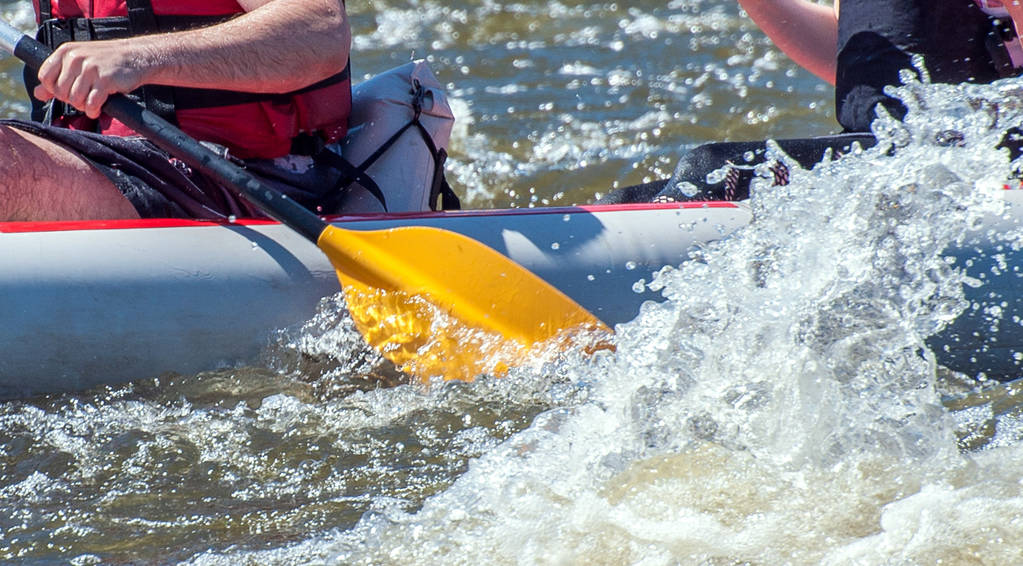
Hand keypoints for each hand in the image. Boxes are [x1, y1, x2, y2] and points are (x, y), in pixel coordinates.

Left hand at [33, 40, 147, 118]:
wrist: (136, 56)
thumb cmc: (107, 61)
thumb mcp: (79, 63)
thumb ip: (57, 77)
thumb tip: (38, 93)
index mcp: (66, 52)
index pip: (45, 77)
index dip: (54, 89)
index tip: (67, 91)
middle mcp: (76, 58)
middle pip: (60, 91)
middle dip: (71, 100)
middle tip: (84, 98)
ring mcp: (91, 69)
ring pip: (75, 99)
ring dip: (83, 106)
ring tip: (92, 102)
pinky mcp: (105, 80)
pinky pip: (91, 104)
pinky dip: (94, 110)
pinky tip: (98, 108)